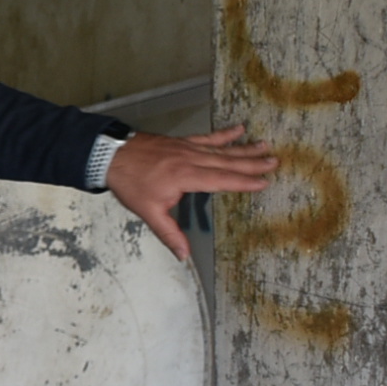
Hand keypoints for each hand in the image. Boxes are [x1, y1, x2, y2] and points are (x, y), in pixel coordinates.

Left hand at [105, 126, 277, 259]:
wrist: (110, 154)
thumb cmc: (130, 183)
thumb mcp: (148, 212)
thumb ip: (169, 233)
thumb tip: (184, 256)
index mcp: (186, 176)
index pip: (221, 180)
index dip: (243, 182)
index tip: (264, 183)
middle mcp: (191, 159)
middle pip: (227, 161)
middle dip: (252, 163)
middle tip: (275, 161)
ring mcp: (187, 148)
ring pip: (221, 148)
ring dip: (244, 148)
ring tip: (265, 145)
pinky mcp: (182, 142)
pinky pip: (207, 137)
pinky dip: (224, 134)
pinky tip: (238, 129)